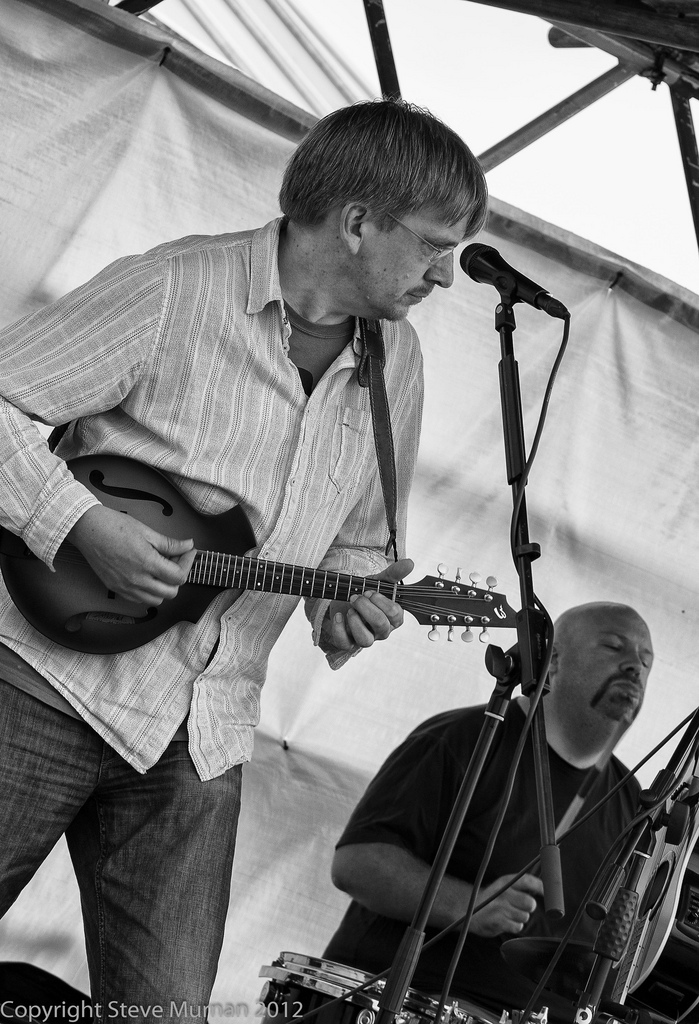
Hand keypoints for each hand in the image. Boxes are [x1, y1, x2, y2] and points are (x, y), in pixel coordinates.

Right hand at [67, 505, 196, 604]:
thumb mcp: (147, 532)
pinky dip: (148, 592)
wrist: (87, 529)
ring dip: (164, 588)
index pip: (179, 576)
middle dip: (178, 577)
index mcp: (147, 564)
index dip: (188, 563)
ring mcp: (125, 587)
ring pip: (156, 600)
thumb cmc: (114, 526)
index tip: (188, 552)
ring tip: (161, 569)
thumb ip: (170, 544)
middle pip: (171, 592)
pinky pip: (139, 600)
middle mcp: (137, 580)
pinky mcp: (116, 588)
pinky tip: (147, 576)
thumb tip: (187, 546)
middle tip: (176, 560)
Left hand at [322, 558, 413, 650]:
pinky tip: (339, 615)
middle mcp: (381, 631)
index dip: (382, 601)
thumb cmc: (366, 594)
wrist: (344, 601)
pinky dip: (339, 628)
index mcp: (393, 618)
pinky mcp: (347, 643)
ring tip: (350, 608)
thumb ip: (394, 574)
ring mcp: (365, 638)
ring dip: (355, 620)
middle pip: (381, 625)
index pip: (395, 614)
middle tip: (356, 597)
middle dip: (367, 607)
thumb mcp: (379, 582)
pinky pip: (344, 643)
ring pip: (365, 640)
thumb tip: (410, 563)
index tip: (370, 591)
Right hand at [470, 872, 543, 937]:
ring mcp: (500, 907)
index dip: (541, 887)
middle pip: (530, 903)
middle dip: (529, 907)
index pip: (528, 881)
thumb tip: (543, 887)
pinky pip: (518, 926)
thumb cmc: (491, 899)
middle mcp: (503, 893)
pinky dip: (515, 926)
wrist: (468, 910)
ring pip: (525, 916)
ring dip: (520, 918)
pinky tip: (506, 922)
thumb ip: (520, 887)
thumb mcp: (502, 886)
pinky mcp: (499, 921)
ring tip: (509, 915)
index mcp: (505, 882)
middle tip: (522, 907)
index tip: (547, 892)